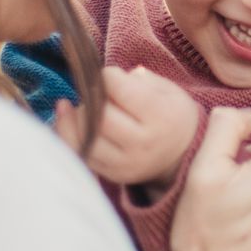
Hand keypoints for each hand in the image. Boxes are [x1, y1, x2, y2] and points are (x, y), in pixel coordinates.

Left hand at [53, 66, 200, 190]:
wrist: (183, 155)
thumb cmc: (172, 114)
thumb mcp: (168, 90)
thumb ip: (139, 80)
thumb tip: (104, 78)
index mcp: (160, 115)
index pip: (120, 90)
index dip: (108, 76)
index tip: (109, 75)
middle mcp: (144, 143)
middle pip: (101, 117)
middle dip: (90, 98)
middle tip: (95, 92)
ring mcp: (127, 163)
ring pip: (86, 139)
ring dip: (74, 118)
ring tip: (78, 107)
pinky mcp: (113, 175)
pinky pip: (81, 155)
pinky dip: (68, 136)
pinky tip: (67, 120)